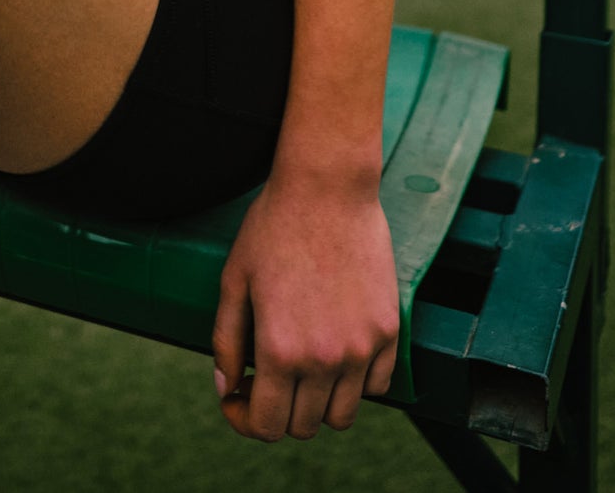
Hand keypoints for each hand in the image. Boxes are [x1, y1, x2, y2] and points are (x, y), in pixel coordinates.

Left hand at [211, 168, 399, 440]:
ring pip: (342, 416)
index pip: (267, 426)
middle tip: (265, 381)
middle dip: (279, 412)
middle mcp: (324, 360)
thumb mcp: (234, 280)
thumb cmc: (273, 227)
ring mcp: (362, 349)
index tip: (239, 400)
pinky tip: (334, 351)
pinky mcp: (389, 333)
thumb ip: (225, 340)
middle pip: (305, 426)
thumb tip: (225, 387)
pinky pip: (376, 387)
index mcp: (279, 350)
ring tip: (301, 368)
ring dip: (318, 403)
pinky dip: (355, 383)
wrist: (327, 188)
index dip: (246, 422)